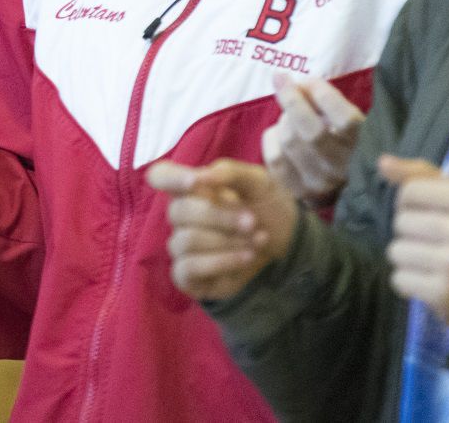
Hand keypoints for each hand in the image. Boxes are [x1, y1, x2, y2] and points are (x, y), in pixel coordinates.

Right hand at [149, 158, 300, 300]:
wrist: (287, 245)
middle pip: (179, 211)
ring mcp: (182, 246)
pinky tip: (247, 257)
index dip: (170, 178)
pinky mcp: (187, 275)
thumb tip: (200, 176)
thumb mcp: (259, 182)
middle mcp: (182, 215)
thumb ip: (229, 172)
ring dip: (226, 241)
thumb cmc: (266, 207)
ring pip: (186, 240)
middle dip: (220, 217)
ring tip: (257, 240)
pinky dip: (221, 262)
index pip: (161, 176)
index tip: (195, 182)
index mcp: (192, 187)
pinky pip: (188, 267)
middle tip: (252, 221)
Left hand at [261, 74, 365, 204]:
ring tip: (289, 115)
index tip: (309, 81)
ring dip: (283, 120)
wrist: (339, 189)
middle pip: (312, 131)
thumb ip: (328, 103)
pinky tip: (278, 134)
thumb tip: (299, 85)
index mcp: (364, 147)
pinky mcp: (297, 191)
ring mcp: (319, 183)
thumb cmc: (343, 143)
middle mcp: (342, 168)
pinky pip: (274, 157)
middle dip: (292, 100)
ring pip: (289, 141)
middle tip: (281, 79)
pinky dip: (272, 138)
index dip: (323, 95)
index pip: (345, 120)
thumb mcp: (346, 121)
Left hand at [380, 155, 448, 333]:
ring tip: (433, 263)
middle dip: (410, 232)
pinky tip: (432, 282)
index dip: (410, 203)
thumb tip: (382, 162)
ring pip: (395, 251)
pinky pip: (399, 279)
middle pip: (401, 222)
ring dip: (408, 259)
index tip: (427, 213)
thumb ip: (422, 176)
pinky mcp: (445, 294)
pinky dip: (409, 282)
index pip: (410, 191)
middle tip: (435, 243)